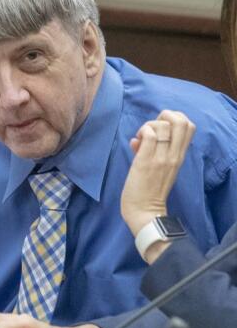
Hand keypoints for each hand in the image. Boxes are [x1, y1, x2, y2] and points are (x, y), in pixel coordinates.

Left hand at [120, 110, 194, 237]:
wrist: (145, 212)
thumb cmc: (148, 192)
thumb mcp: (156, 169)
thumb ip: (149, 151)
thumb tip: (137, 139)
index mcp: (179, 157)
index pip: (189, 127)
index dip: (175, 118)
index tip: (161, 126)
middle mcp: (174, 155)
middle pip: (182, 122)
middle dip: (165, 115)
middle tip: (152, 127)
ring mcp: (161, 158)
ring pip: (163, 126)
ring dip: (149, 125)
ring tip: (141, 137)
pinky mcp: (146, 161)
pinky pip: (148, 135)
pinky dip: (142, 132)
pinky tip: (136, 142)